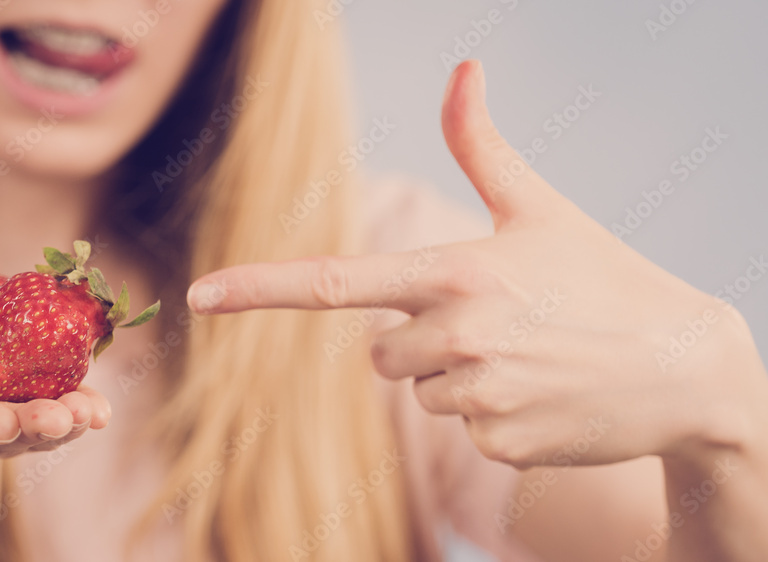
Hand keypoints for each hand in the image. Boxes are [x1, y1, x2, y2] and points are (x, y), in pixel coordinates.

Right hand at [0, 373, 110, 468]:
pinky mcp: (26, 415)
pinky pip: (57, 420)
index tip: (1, 421)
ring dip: (67, 423)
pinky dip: (82, 415)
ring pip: (36, 434)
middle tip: (61, 418)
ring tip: (93, 413)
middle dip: (32, 427)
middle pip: (1, 438)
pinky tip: (102, 411)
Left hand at [186, 60, 767, 469]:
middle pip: (378, 353)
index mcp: (457, 271)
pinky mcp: (500, 444)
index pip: (335, 282)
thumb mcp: (540, 210)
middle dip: (416, 342)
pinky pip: (462, 431)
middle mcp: (460, 334)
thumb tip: (463, 67)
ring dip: (458, 377)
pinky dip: (492, 417)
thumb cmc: (603, 279)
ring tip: (527, 358)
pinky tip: (543, 397)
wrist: (686, 369)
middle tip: (493, 326)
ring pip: (420, 392)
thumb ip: (482, 146)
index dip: (259, 288)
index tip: (200, 294)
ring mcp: (480, 394)